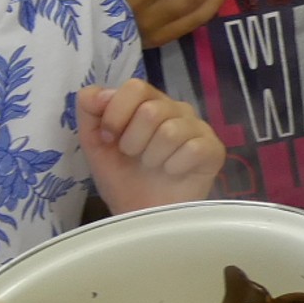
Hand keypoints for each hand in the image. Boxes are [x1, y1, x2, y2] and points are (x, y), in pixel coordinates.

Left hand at [78, 80, 225, 212]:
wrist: (142, 215)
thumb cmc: (122, 178)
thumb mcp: (95, 144)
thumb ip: (90, 112)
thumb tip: (98, 94)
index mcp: (149, 102)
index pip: (135, 87)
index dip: (116, 113)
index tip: (109, 138)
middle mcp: (176, 110)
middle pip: (151, 110)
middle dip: (133, 141)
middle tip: (134, 156)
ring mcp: (198, 128)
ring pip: (170, 131)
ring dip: (152, 157)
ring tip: (153, 166)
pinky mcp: (213, 149)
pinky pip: (192, 149)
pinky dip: (174, 167)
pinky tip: (172, 173)